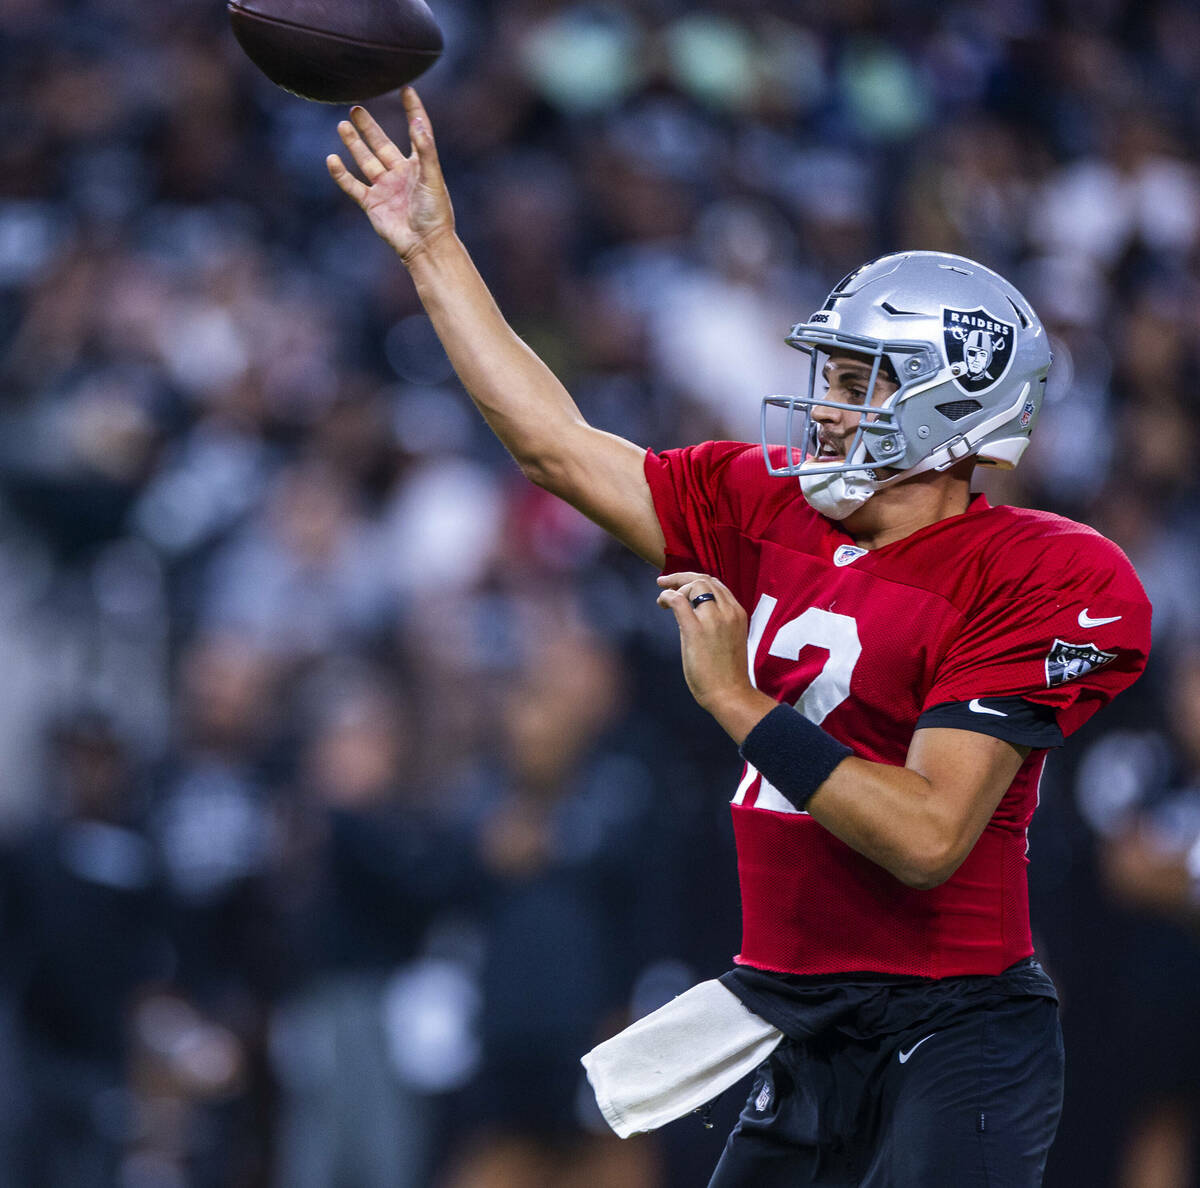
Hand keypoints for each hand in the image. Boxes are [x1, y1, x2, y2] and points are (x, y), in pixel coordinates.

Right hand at [326, 88, 453, 265]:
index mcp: (419, 166)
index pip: (416, 132)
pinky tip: (332, 159)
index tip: (407, 90)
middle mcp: (400, 174)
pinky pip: (353, 185)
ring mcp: (385, 188)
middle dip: (369, 127)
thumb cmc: (434, 212)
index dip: (413, 111)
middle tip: (356, 108)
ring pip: (365, 161)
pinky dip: (341, 173)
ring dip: (354, 143)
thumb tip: (417, 122)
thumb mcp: (432, 177)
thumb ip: (425, 149)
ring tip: (343, 124)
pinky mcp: (372, 203)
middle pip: (381, 144)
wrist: (424, 245)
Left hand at [657, 573, 774, 740]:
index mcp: (737, 613)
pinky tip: (662, 603)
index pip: (716, 584)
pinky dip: (667, 596)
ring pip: (694, 585)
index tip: (680, 584)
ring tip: (663, 599)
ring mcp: (714, 620)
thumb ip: (716, 623)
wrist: (731, 694)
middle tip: (664, 582)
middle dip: (681, 577)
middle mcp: (728, 611)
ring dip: (675, 587)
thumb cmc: (728, 673)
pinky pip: (679, 601)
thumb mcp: (729, 639)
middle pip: (704, 579)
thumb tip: (691, 614)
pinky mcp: (696, 631)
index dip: (695, 580)